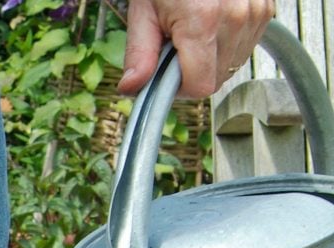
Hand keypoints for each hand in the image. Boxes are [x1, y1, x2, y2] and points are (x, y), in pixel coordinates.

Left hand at [118, 0, 275, 97]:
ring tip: (193, 31)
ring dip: (210, 59)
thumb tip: (131, 88)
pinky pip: (245, 46)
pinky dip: (226, 44)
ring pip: (232, 65)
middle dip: (192, 72)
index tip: (166, 75)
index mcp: (203, 21)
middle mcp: (236, 17)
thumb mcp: (144, 11)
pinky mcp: (265, 9)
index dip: (179, 88)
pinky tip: (211, 25)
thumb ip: (139, 53)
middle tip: (175, 46)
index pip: (200, 86)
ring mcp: (255, 12)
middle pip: (216, 78)